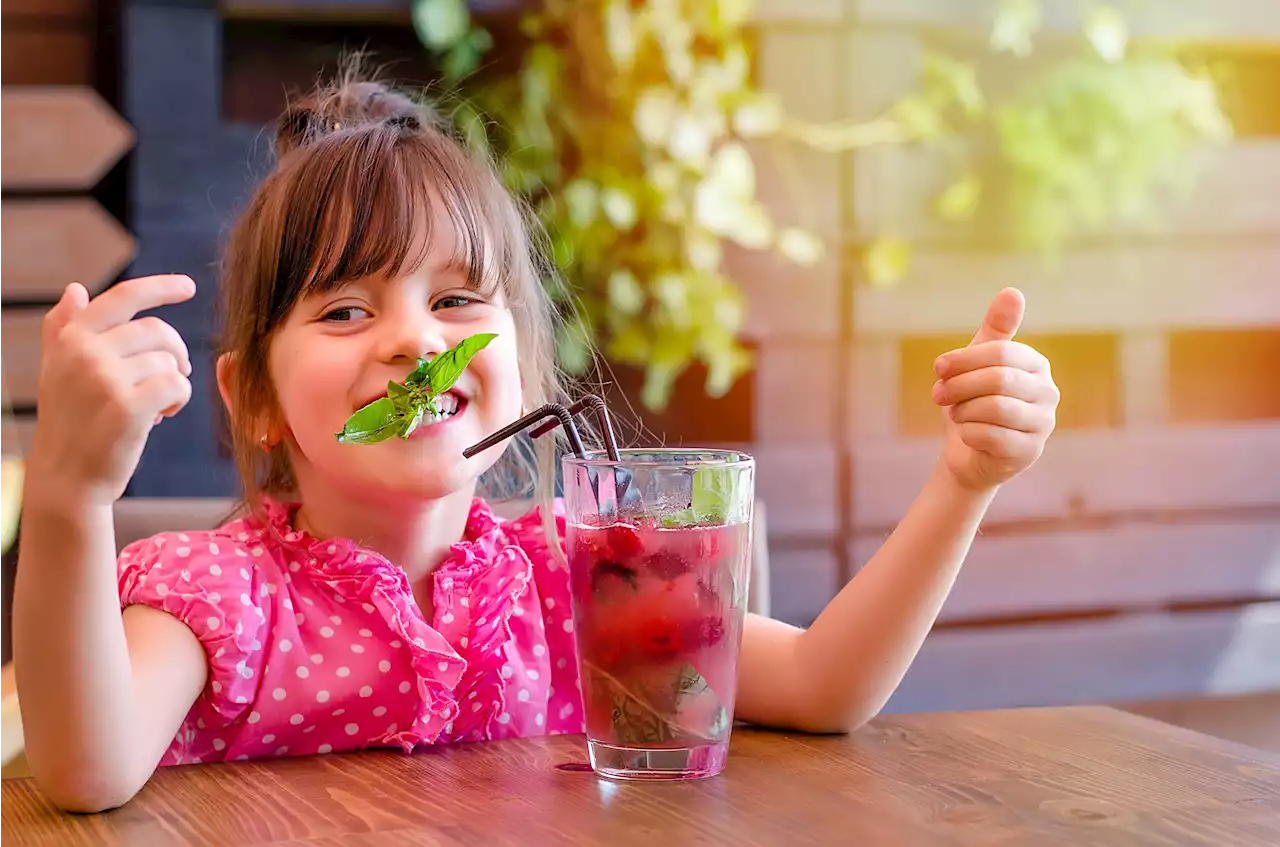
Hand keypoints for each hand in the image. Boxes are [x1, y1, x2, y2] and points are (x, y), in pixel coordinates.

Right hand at [26, 276, 195, 505]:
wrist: (67, 478)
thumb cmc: (69, 422)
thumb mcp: (57, 370)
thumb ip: (63, 329)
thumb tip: (75, 288)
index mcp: (70, 338)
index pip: (123, 297)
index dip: (160, 287)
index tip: (188, 287)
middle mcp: (84, 352)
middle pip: (156, 331)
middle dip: (174, 352)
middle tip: (175, 375)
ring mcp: (104, 379)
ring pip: (169, 362)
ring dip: (174, 382)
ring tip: (157, 405)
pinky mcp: (127, 407)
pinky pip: (177, 385)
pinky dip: (179, 400)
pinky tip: (163, 416)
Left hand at [932, 287, 1058, 492]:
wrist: (970, 452)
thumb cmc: (975, 401)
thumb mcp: (978, 362)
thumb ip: (995, 330)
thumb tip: (1013, 291)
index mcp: (1036, 365)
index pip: (1001, 353)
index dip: (963, 360)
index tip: (939, 368)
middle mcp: (1048, 393)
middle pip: (998, 379)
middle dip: (959, 386)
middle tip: (937, 394)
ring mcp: (1042, 424)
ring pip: (995, 408)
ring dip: (963, 411)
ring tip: (955, 413)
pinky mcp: (1029, 452)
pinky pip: (991, 436)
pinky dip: (968, 433)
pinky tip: (966, 434)